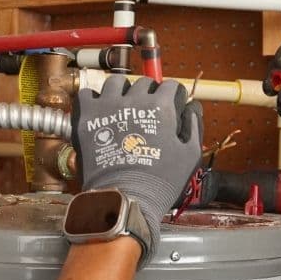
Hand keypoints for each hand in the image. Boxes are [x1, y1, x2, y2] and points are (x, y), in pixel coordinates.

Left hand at [71, 76, 204, 255]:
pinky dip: (94, 99)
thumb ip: (194, 126)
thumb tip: (191, 108)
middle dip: (148, 94)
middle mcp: (134, 100)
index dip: (173, 97)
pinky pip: (87, 94)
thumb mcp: (190, 155)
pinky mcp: (86, 117)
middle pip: (144, 83)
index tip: (170, 107)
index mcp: (161, 107)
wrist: (124, 197)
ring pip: (115, 83)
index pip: (170, 85)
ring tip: (122, 107)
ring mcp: (107, 106)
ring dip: (122, 91)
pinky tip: (100, 112)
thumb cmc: (160, 181)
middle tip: (147, 112)